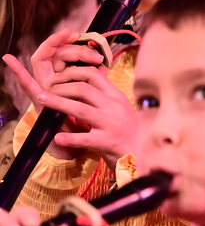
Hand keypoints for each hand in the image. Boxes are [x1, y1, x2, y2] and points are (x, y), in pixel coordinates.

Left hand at [4, 33, 139, 165]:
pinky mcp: (107, 142)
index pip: (93, 75)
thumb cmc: (129, 130)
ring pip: (80, 109)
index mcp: (116, 96)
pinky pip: (84, 139)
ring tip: (41, 100)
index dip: (72, 73)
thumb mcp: (120, 107)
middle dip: (60, 87)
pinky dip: (69, 138)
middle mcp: (114, 107)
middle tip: (45, 90)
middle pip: (83, 89)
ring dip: (58, 103)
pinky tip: (57, 138)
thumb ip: (104, 96)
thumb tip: (84, 81)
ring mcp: (111, 124)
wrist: (142, 152)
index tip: (58, 77)